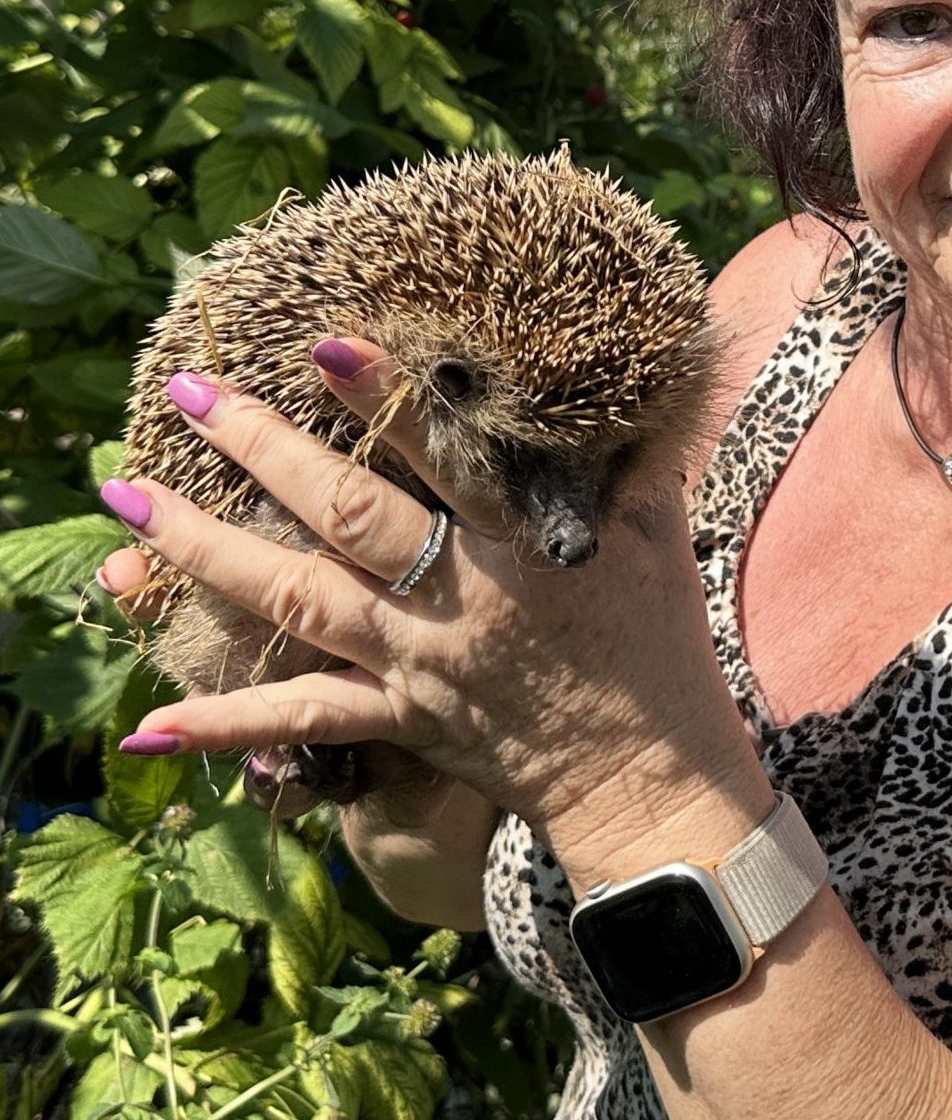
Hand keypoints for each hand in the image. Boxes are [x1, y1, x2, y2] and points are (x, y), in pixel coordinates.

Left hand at [99, 337, 752, 839]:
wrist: (645, 776)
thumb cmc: (658, 641)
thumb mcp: (656, 535)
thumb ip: (630, 456)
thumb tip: (635, 371)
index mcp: (524, 546)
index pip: (444, 458)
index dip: (383, 400)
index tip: (323, 343)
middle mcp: (458, 599)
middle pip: (344, 518)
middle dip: (262, 451)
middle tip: (190, 396)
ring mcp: (416, 663)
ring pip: (296, 600)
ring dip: (204, 551)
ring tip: (126, 506)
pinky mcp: (396, 718)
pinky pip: (302, 721)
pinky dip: (226, 725)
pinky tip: (149, 724)